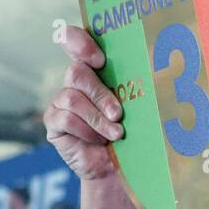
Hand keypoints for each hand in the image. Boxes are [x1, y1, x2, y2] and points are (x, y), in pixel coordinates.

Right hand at [43, 26, 125, 183]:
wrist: (118, 167)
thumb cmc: (131, 133)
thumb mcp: (139, 105)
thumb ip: (139, 81)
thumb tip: (155, 58)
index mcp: (94, 69)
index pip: (75, 40)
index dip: (80, 43)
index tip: (100, 60)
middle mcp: (75, 81)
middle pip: (76, 72)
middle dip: (100, 94)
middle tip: (118, 114)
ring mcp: (61, 100)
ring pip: (72, 99)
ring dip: (97, 119)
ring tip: (116, 133)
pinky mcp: (53, 121)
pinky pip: (65, 119)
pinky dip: (86, 131)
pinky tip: (98, 141)